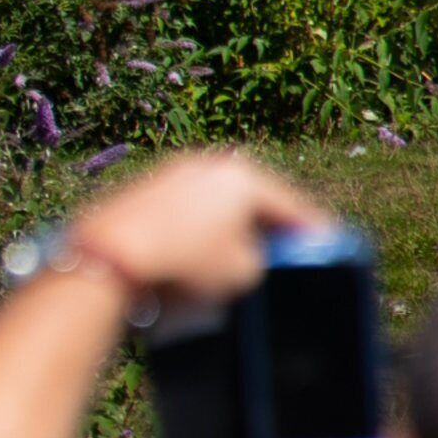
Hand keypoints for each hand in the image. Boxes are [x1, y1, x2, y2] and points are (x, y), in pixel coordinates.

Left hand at [62, 150, 331, 304]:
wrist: (108, 256)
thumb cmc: (186, 262)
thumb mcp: (245, 271)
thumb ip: (261, 258)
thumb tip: (248, 255)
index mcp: (242, 177)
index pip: (290, 205)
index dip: (313, 228)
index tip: (329, 243)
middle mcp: (206, 165)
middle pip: (249, 197)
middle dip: (267, 222)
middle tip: (287, 244)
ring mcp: (169, 174)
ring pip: (213, 202)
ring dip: (229, 223)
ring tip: (243, 249)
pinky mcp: (139, 191)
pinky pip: (183, 209)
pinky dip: (197, 226)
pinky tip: (198, 247)